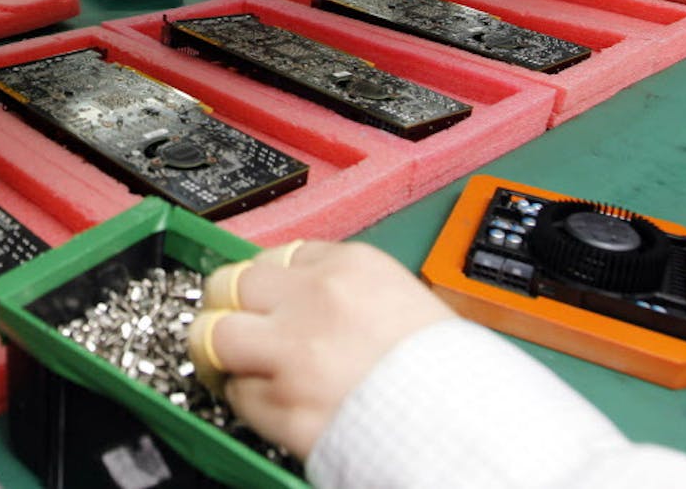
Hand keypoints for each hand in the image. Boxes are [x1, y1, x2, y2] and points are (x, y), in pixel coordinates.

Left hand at [187, 240, 453, 458]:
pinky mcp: (284, 407)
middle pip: (228, 283)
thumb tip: (294, 292)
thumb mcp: (401, 299)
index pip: (273, 256)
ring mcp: (294, 354)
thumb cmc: (449, 372)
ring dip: (219, 351)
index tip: (260, 298)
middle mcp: (314, 301)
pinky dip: (247, 399)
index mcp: (350, 266)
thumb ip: (343, 288)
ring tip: (232, 362)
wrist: (471, 428)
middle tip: (229, 324)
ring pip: (215, 336)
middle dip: (224, 305)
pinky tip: (270, 401)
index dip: (263, 283)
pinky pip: (238, 395)